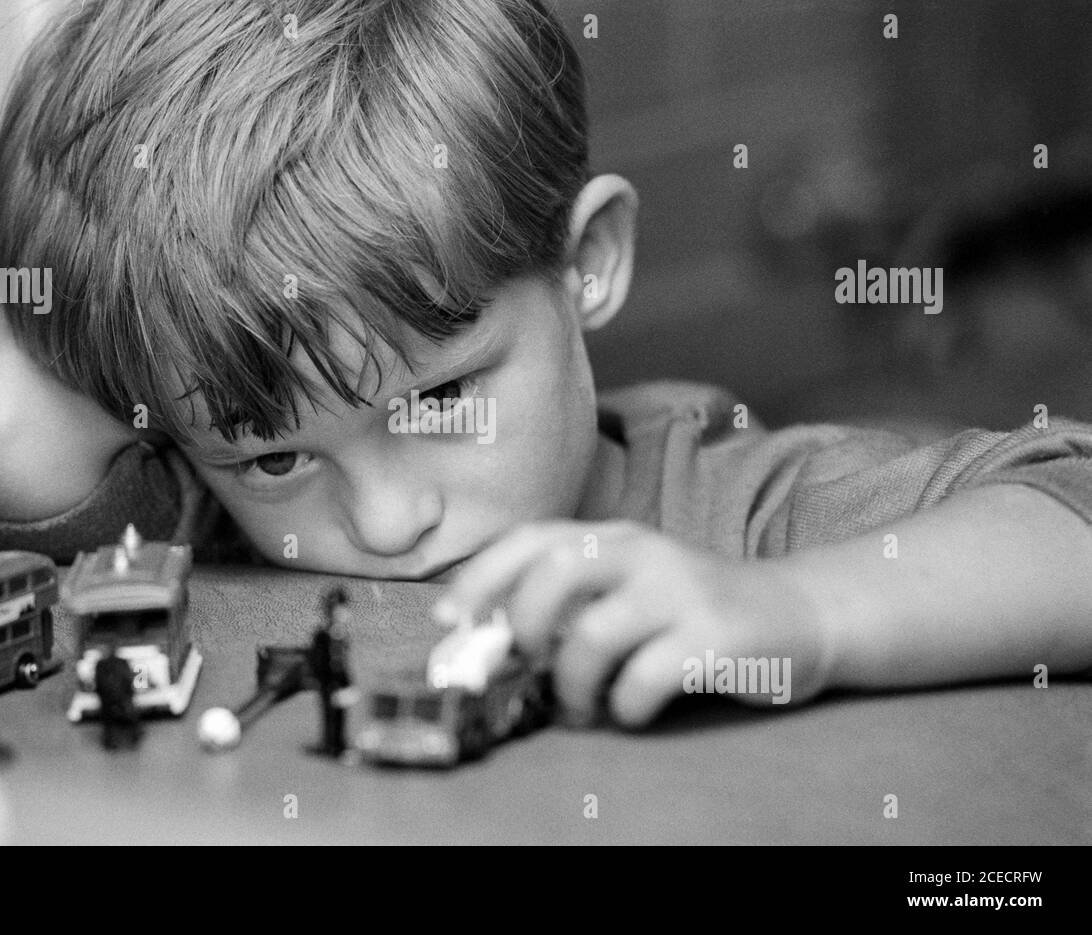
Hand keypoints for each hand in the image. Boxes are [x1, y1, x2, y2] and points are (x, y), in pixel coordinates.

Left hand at [433, 520, 836, 726]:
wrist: (800, 613)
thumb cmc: (696, 609)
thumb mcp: (633, 588)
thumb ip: (574, 604)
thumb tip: (496, 645)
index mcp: (617, 536)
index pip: (534, 538)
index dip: (482, 575)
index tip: (449, 617)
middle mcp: (646, 552)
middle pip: (556, 570)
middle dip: (524, 625)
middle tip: (530, 663)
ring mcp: (681, 592)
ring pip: (591, 636)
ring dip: (570, 685)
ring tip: (581, 706)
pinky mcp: (713, 638)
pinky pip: (642, 680)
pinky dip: (622, 708)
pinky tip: (630, 712)